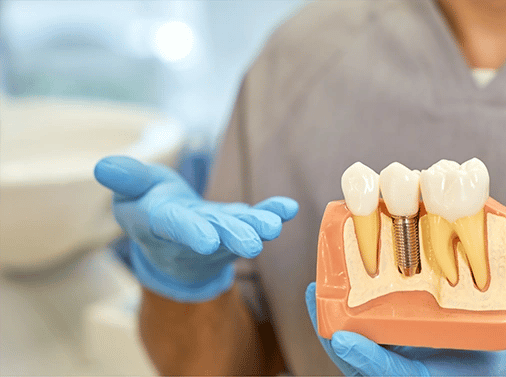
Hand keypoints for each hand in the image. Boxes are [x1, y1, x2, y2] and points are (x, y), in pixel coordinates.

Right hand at [94, 156, 297, 301]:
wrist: (168, 233)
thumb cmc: (146, 206)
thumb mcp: (131, 191)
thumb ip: (126, 178)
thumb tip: (103, 166)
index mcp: (160, 224)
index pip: (175, 227)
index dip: (191, 233)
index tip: (208, 242)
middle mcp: (192, 233)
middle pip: (214, 234)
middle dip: (233, 237)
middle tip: (254, 244)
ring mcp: (218, 231)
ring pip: (238, 230)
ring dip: (256, 227)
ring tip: (274, 226)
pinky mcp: (235, 226)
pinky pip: (255, 218)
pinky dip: (272, 212)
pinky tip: (289, 207)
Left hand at [305, 283, 505, 375]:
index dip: (369, 363)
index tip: (345, 339)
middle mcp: (421, 369)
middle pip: (365, 364)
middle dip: (336, 335)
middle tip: (316, 295)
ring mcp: (415, 359)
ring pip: (367, 346)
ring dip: (341, 318)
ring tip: (322, 284)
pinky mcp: (416, 347)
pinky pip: (380, 334)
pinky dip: (361, 312)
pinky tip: (355, 282)